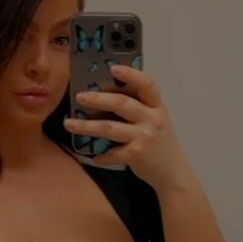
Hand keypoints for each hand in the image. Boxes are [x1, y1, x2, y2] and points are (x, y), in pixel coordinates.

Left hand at [64, 64, 193, 191]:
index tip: (113, 68)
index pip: (147, 84)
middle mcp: (152, 119)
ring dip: (86, 126)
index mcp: (156, 106)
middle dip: (98, 99)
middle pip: (122, 104)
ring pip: (109, 128)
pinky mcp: (137, 154)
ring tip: (69, 124)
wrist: (173, 172)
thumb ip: (138, 106)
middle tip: (79, 97)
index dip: (131, 75)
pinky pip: (112, 153)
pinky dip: (101, 156)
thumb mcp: (154, 119)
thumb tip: (104, 93)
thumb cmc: (159, 143)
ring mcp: (144, 137)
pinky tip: (95, 156)